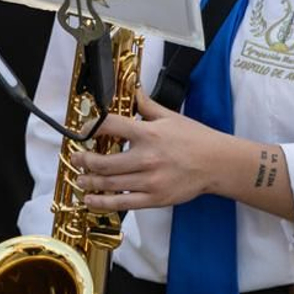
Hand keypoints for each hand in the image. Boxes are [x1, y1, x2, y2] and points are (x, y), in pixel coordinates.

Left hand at [70, 91, 229, 211]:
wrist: (217, 164)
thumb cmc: (195, 139)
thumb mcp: (171, 116)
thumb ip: (147, 105)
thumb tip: (133, 89)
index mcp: (148, 134)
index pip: (110, 126)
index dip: (91, 128)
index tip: (83, 131)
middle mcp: (146, 158)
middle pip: (103, 162)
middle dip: (83, 161)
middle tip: (76, 159)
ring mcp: (149, 181)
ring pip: (109, 184)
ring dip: (88, 182)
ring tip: (80, 179)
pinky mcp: (154, 199)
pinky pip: (122, 203)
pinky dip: (102, 203)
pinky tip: (91, 199)